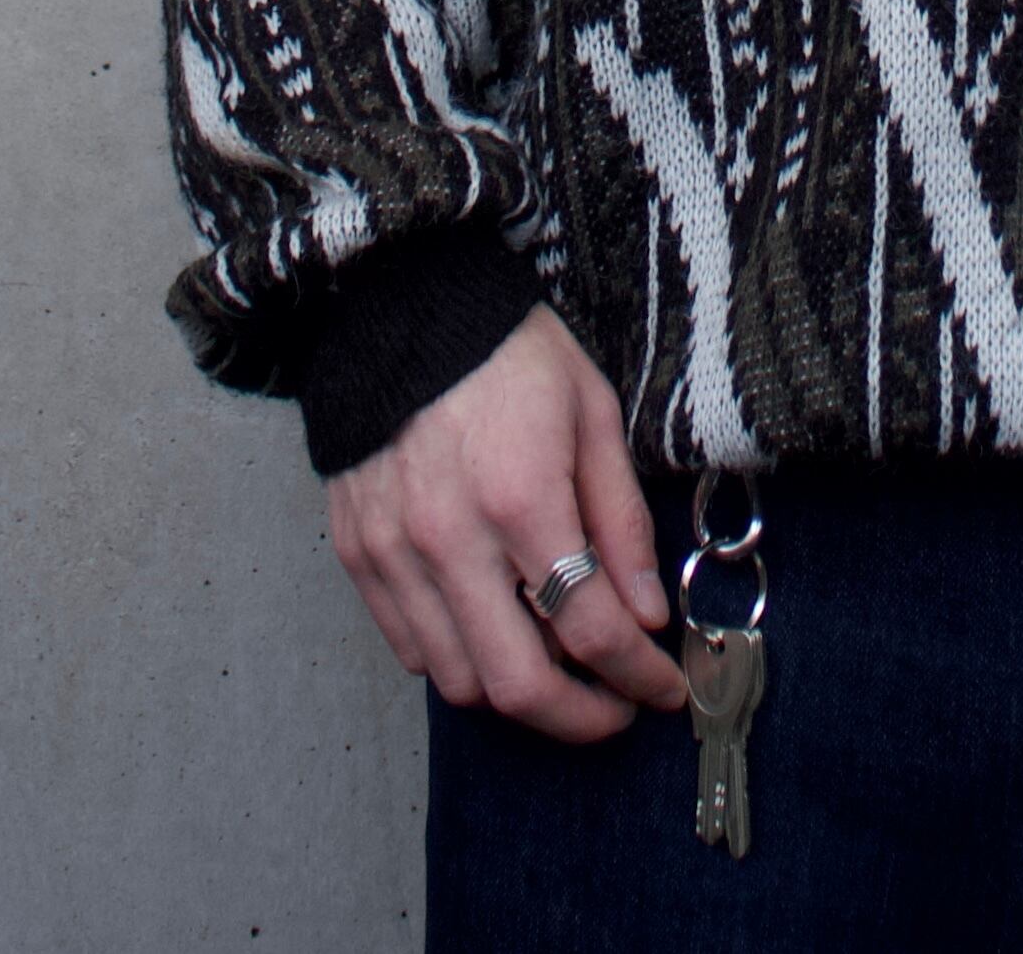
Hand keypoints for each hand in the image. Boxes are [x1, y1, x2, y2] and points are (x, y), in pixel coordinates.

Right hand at [326, 303, 686, 742]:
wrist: (401, 305)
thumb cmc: (510, 353)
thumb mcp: (592, 413)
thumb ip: (621, 519)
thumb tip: (646, 613)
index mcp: (522, 496)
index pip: (591, 628)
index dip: (639, 675)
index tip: (664, 686)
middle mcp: (450, 538)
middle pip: (519, 685)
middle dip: (581, 717)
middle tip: (615, 706)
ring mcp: (394, 553)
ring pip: (460, 681)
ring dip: (519, 693)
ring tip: (560, 666)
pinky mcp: (357, 555)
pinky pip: (410, 648)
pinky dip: (459, 660)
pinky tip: (496, 629)